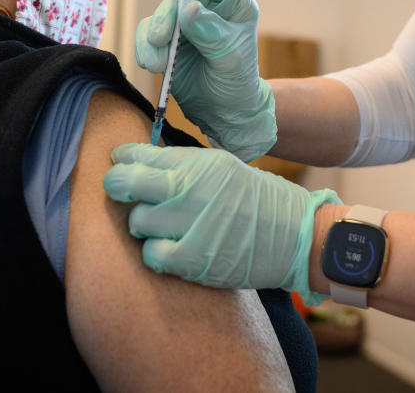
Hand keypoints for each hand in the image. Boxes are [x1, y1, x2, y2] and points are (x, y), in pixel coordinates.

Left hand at [104, 143, 340, 302]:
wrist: (294, 234)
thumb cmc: (256, 200)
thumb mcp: (222, 167)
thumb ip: (183, 165)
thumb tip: (140, 162)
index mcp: (197, 164)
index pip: (138, 155)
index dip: (123, 159)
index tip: (121, 163)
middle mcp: (190, 190)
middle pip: (126, 184)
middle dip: (120, 187)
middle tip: (127, 193)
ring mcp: (190, 225)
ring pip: (136, 221)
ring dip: (144, 224)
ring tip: (163, 225)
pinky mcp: (193, 259)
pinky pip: (151, 254)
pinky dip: (155, 252)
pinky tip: (170, 247)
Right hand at [134, 0, 275, 161]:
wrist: (223, 112)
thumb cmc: (237, 84)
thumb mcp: (232, 61)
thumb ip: (212, 34)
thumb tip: (188, 8)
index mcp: (233, 4)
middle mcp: (208, 7)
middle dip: (165, 18)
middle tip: (159, 40)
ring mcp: (185, 23)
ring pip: (159, 16)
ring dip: (152, 38)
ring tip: (156, 64)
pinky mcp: (167, 40)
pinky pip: (147, 35)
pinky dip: (144, 48)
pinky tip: (151, 65)